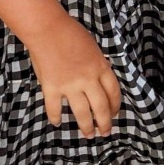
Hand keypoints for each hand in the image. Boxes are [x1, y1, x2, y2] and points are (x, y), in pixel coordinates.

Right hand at [26, 15, 121, 138]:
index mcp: (101, 67)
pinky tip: (57, 122)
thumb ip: (96, 65)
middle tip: (105, 132)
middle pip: (101, 107)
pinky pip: (54, 108)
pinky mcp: (52, 88)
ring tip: (89, 135)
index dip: (115, 106)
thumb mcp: (93, 47)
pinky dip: (55, 117)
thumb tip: (98, 79)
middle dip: (105, 123)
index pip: (114, 92)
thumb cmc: (70, 32)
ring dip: (86, 126)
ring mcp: (70, 85)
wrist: (48, 29)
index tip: (115, 114)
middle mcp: (88, 79)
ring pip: (82, 113)